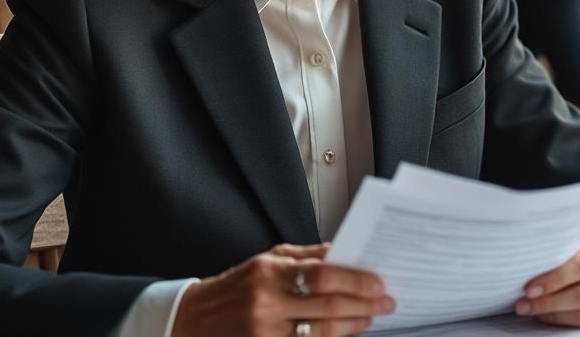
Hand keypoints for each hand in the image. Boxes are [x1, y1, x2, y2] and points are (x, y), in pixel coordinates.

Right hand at [173, 243, 394, 335]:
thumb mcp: (266, 261)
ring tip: (371, 316)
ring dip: (353, 325)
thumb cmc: (234, 287)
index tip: (378, 281)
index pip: (322, 275)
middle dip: (363, 304)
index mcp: (268, 273)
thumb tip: (342, 252)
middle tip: (386, 301)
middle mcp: (266, 303)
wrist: (193, 320)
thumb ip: (305, 257)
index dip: (355, 280)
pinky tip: (347, 332)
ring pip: (322, 333)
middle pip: (327, 306)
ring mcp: (265, 332)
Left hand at [514, 235, 579, 326]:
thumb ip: (550, 249)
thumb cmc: (569, 250)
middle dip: (549, 301)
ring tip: (528, 310)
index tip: (528, 288)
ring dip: (553, 313)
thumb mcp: (563, 242)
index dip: (554, 279)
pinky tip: (545, 315)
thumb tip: (517, 257)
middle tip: (522, 304)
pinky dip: (563, 320)